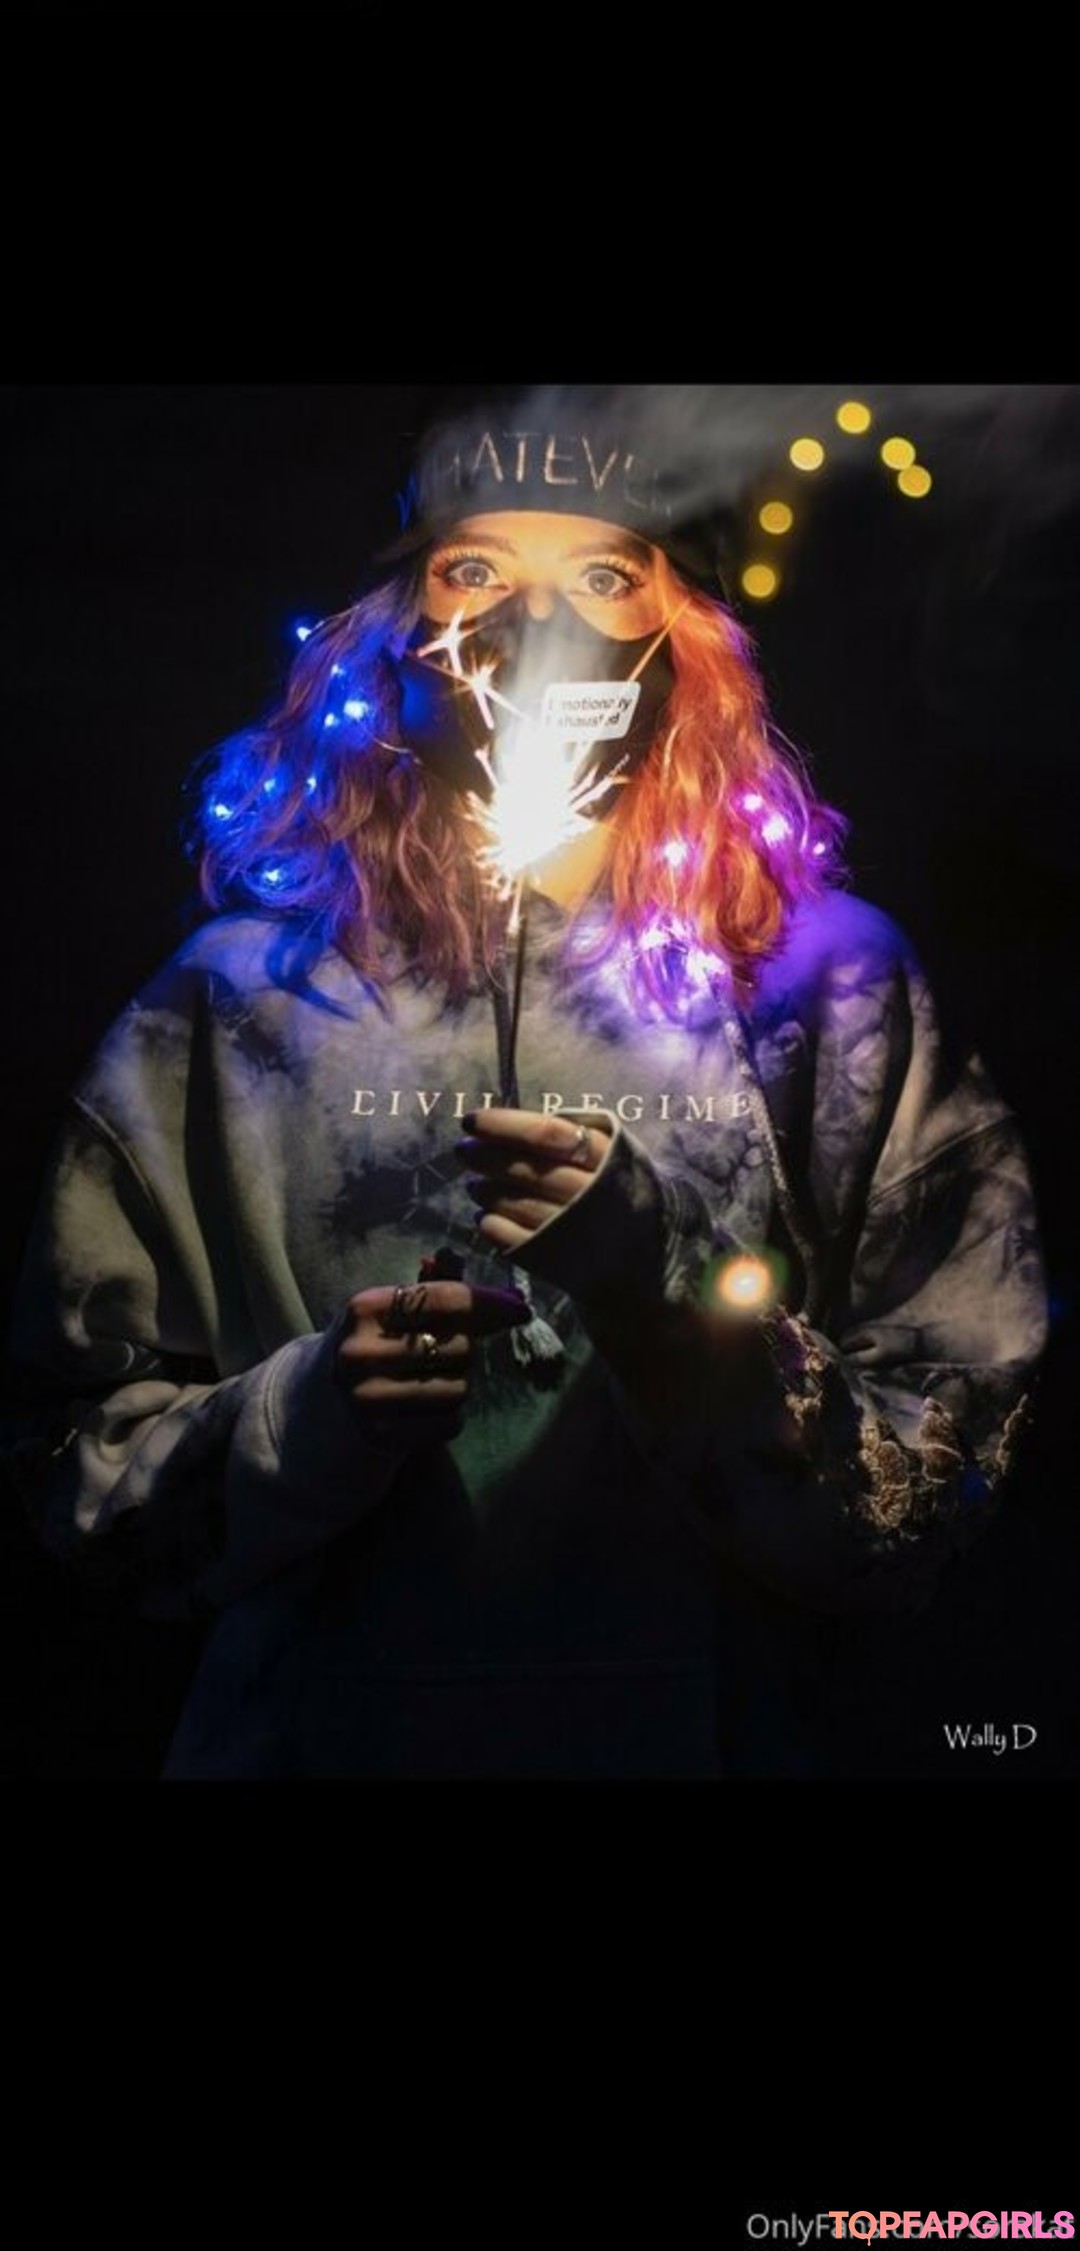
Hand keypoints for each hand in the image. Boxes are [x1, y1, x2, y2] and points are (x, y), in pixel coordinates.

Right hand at [334, 1277, 529, 1441]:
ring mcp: (369, 1397)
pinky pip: (450, 1423)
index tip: (519, 1309)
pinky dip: (450, 1417)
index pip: (447, 1299)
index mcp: (365, 1308)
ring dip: (458, 1385)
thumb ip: (425, 1286)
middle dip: (465, 1350)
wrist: (318, 1407)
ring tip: (432, 1381)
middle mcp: (362, 1351)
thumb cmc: (368, 1348)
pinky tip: (427, 1408)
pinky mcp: (381, 1435)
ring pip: (460, 1388)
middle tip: (445, 1355)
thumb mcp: (387, 1312)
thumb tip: (455, 1256)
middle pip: (461, 1347)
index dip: (491, 1303)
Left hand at [457, 1107, 611, 1254]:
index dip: (504, 1125)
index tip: (472, 1121)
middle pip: (529, 1169)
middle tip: (463, 1151)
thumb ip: (575, 1134)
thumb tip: (514, 1121)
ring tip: (474, 1185)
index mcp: (608, 1159)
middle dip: (487, 1158)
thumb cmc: (620, 1194)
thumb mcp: (615, 1154)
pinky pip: (515, 1240)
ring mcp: (577, 1231)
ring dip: (487, 1191)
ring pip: (519, 1204)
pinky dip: (493, 1226)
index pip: (547, 1134)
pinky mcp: (561, 1262)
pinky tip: (484, 1217)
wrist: (646, 1260)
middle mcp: (594, 1194)